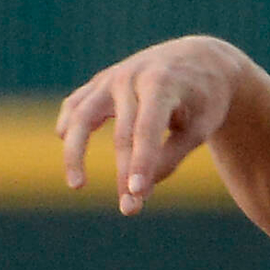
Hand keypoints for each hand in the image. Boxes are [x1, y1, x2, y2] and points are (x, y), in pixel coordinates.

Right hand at [57, 36, 252, 214]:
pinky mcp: (100, 82)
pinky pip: (77, 104)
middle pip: (122, 133)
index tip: (138, 195)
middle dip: (124, 174)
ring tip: (77, 185)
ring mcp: (111, 78)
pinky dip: (69, 125)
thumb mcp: (201, 127)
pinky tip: (65, 142)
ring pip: (83, 115)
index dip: (142, 163)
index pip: (147, 129)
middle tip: (130, 210)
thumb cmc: (204, 99)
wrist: (198, 58)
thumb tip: (140, 188)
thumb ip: (172, 155)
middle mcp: (132, 77)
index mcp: (162, 84)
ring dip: (75, 152)